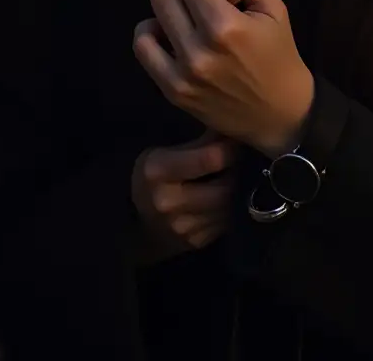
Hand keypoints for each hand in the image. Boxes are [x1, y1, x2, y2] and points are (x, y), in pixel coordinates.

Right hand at [130, 129, 236, 262]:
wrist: (133, 220)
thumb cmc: (152, 177)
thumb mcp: (164, 152)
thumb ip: (199, 142)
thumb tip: (232, 129)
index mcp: (158, 171)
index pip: (211, 158)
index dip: (230, 148)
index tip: (236, 141)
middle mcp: (168, 201)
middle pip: (224, 187)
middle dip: (236, 173)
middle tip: (238, 162)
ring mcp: (181, 227)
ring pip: (228, 207)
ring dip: (235, 193)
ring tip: (230, 179)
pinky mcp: (194, 242)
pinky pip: (225, 223)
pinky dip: (228, 210)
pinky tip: (221, 200)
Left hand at [133, 0, 314, 157]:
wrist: (280, 114)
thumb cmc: (279, 55)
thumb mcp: (273, 8)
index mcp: (225, 25)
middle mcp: (198, 50)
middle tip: (211, 8)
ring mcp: (181, 74)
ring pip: (150, 18)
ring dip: (170, 15)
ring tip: (194, 27)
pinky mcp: (171, 91)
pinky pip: (142, 48)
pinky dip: (155, 37)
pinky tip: (178, 41)